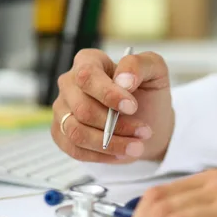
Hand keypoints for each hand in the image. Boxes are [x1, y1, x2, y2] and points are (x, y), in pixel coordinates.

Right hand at [51, 49, 174, 163]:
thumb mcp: (155, 72)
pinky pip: (75, 149)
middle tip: (144, 132)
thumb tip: (123, 80)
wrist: (148, 121)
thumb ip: (140, 65)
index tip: (132, 107)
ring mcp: (63, 109)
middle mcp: (70, 84)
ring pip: (77, 132)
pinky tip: (121, 153)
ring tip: (137, 146)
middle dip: (116, 126)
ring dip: (110, 143)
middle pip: (82, 109)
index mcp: (89, 62)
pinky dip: (101, 155)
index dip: (108, 94)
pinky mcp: (62, 134)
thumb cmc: (148, 94)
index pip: (87, 76)